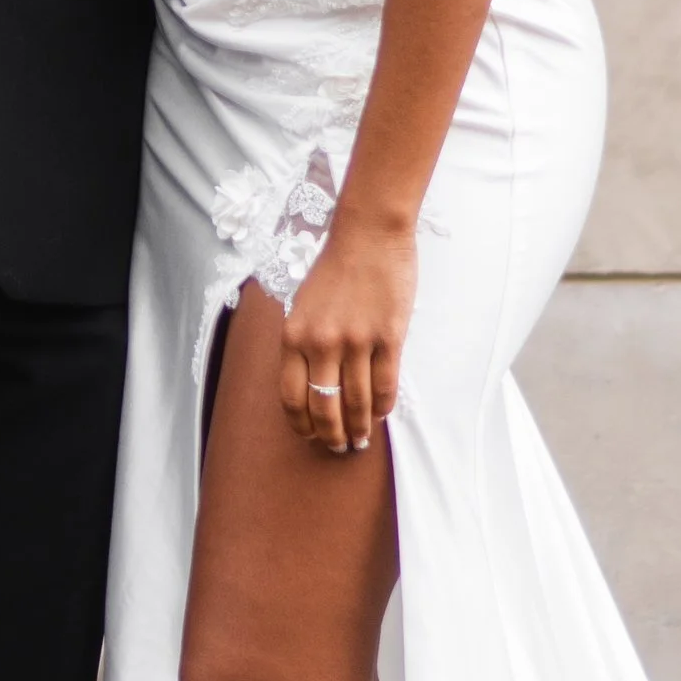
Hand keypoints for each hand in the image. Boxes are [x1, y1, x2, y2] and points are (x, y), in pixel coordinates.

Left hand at [279, 217, 416, 452]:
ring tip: (362, 439)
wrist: (368, 233)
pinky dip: (382, 406)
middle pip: (323, 407)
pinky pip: (385, 384)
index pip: (291, 397)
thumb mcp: (302, 305)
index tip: (310, 435)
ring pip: (356, 402)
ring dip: (359, 428)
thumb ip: (303, 343)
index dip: (302, 425)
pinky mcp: (389, 336)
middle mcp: (321, 342)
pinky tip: (380, 414)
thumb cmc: (335, 267)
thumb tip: (312, 385)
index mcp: (294, 335)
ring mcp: (356, 340)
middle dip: (331, 436)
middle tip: (340, 447)